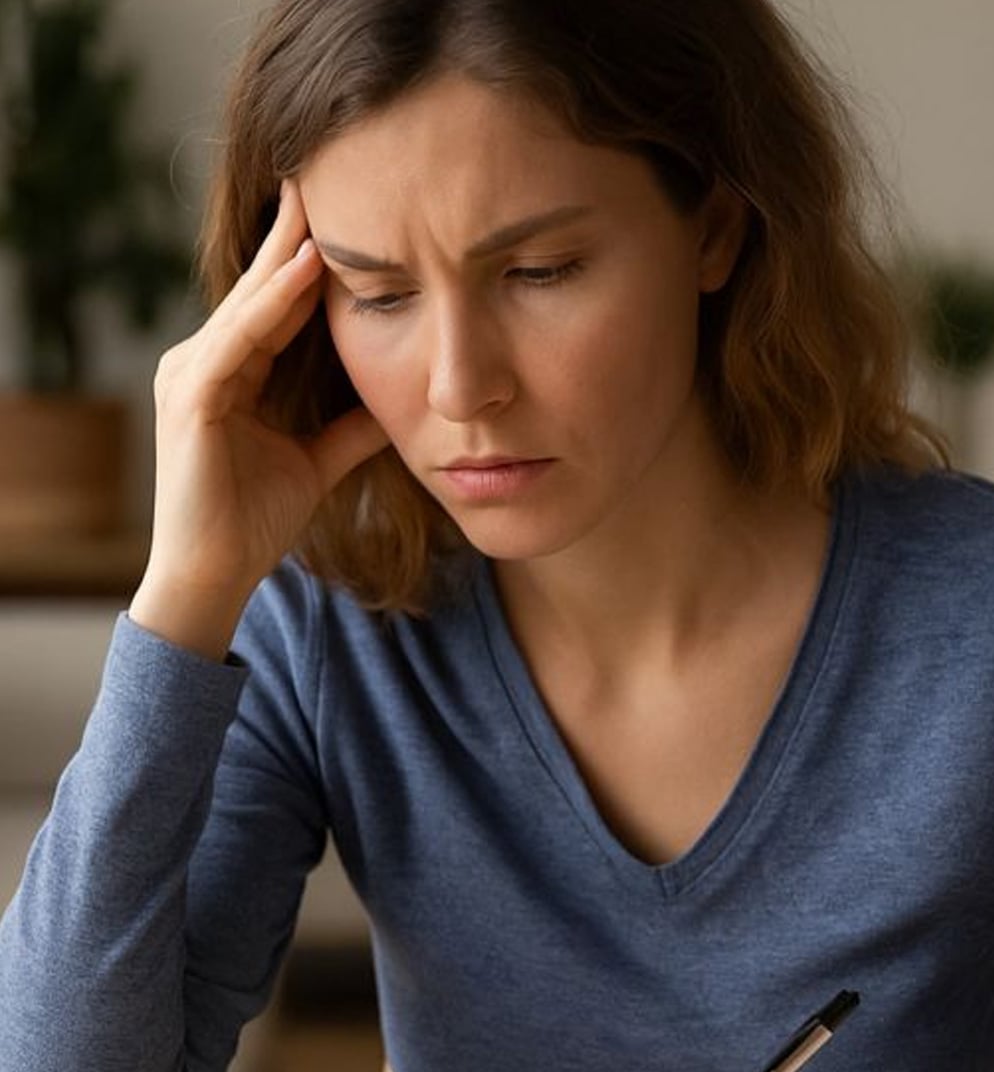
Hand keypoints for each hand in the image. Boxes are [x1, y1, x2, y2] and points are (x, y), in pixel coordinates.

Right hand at [131, 179, 390, 658]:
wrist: (217, 573)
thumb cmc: (255, 518)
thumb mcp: (318, 461)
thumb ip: (351, 428)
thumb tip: (400, 403)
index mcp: (232, 372)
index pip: (277, 305)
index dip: (312, 261)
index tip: (350, 216)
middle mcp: (205, 362)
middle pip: (261, 290)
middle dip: (295, 236)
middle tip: (328, 174)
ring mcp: (192, 376)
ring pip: (249, 305)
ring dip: (289, 256)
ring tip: (324, 204)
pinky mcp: (191, 399)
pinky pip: (237, 341)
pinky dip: (270, 306)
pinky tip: (305, 271)